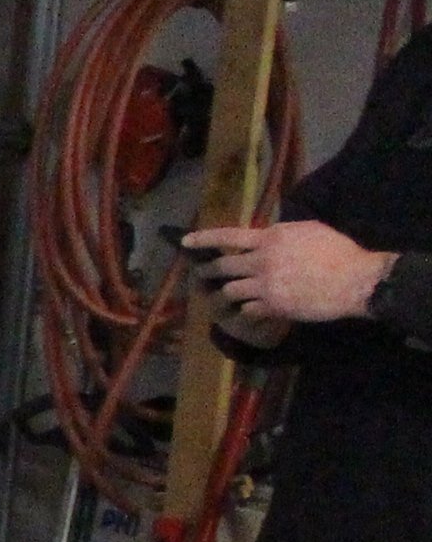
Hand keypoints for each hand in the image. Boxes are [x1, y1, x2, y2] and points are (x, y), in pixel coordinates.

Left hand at [188, 221, 391, 335]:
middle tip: (201, 275)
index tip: (186, 242)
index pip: (229, 236)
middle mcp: (262, 261)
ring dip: (223, 293)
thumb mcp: (308, 230)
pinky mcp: (272, 307)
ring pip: (228, 291)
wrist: (355, 280)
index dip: (204, 239)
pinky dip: (244, 310)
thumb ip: (281, 233)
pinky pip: (245, 310)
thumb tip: (263, 235)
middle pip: (222, 266)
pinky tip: (246, 311)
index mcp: (271, 238)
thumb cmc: (337, 252)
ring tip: (222, 295)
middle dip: (207, 272)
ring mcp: (264, 286)